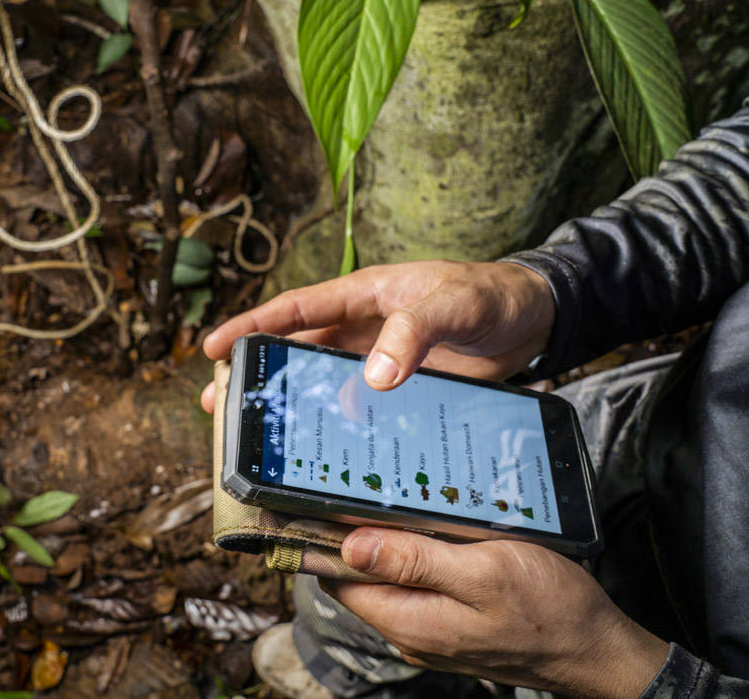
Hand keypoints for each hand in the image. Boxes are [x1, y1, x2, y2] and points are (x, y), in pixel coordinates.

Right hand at [200, 260, 554, 412]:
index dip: (252, 327)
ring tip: (257, 437)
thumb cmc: (491, 295)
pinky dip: (338, 429)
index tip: (213, 347)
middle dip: (256, 377)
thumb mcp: (454, 304)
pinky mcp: (400, 391)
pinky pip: (360, 411)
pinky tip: (325, 453)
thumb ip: (414, 332)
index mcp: (363, 295)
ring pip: (322, 387)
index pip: (296, 309)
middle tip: (217, 405)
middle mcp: (362, 330)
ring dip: (292, 409)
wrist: (535, 319)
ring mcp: (378, 362)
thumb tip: (372, 377)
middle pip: (295, 353)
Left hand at [324, 529, 669, 698]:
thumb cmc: (550, 610)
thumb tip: (351, 546)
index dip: (328, 538)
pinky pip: (420, 585)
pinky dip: (421, 556)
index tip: (328, 498)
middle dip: (363, 533)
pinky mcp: (453, 624)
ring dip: (396, 542)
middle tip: (376, 486)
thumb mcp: (483, 572)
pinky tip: (439, 530)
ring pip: (392, 579)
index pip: (338, 579)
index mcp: (409, 621)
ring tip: (409, 502)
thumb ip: (415, 561)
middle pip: (361, 577)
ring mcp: (432, 630)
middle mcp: (411, 632)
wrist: (597, 649)